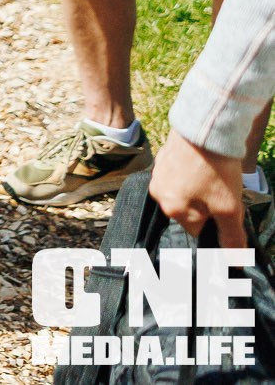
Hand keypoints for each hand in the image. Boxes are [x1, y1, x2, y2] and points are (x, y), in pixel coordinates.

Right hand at [151, 132, 247, 249]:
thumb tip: (234, 263)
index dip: (216, 222)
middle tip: (222, 191)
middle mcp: (159, 194)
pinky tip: (204, 164)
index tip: (227, 208)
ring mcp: (158, 174)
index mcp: (173, 210)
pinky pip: (178, 174)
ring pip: (184, 192)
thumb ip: (231, 237)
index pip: (197, 229)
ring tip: (214, 175)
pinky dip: (191, 173)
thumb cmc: (216, 171)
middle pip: (189, 210)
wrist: (205, 129)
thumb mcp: (230, 209)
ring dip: (198, 189)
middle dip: (206, 205)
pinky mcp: (163, 157)